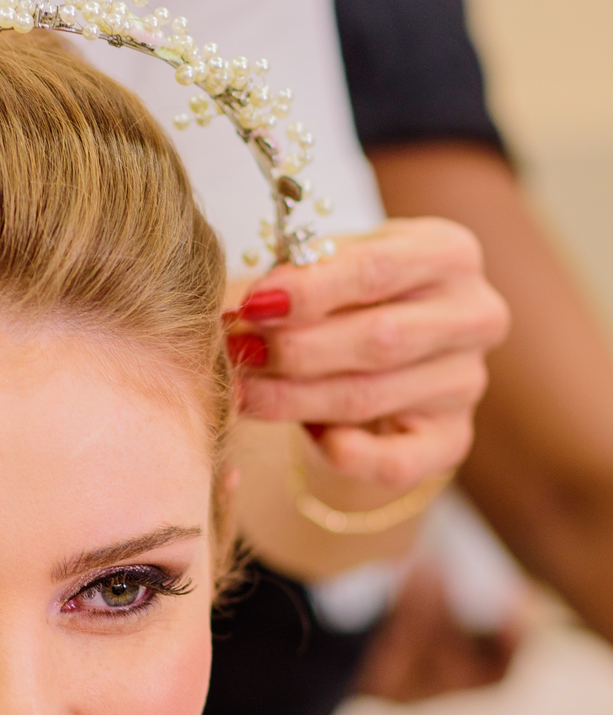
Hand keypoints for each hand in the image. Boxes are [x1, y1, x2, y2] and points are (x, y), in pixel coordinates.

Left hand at [227, 218, 507, 491]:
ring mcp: (467, 381)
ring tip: (243, 391)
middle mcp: (474, 315)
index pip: (378, 269)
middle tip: (239, 353)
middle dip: (296, 349)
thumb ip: (300, 275)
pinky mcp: (452, 439)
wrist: (385, 349)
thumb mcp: (332, 265)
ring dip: (294, 399)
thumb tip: (252, 306)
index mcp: (449, 253)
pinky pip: (396, 461)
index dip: (309, 291)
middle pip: (378, 338)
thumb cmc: (350, 295)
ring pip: (370, 397)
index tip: (253, 305)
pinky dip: (345, 453)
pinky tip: (307, 435)